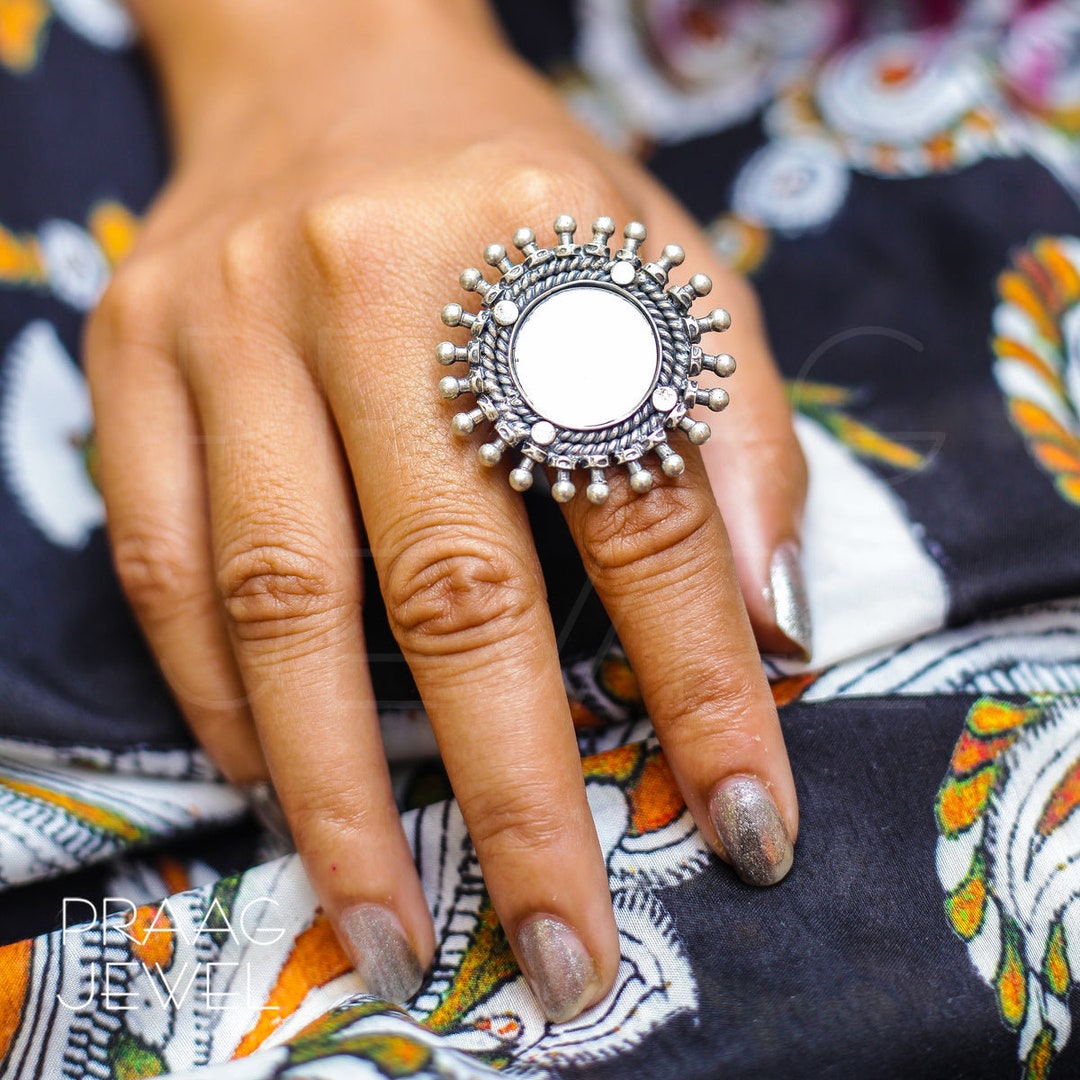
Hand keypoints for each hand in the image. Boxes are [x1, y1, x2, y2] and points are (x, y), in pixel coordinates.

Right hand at [87, 0, 806, 1020]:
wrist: (331, 66)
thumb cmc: (512, 183)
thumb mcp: (658, 260)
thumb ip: (728, 425)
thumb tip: (769, 619)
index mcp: (535, 243)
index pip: (649, 508)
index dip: (709, 684)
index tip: (747, 823)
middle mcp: (364, 280)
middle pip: (453, 586)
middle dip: (512, 795)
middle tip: (556, 947)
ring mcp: (226, 318)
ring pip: (279, 599)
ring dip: (338, 788)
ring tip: (385, 922)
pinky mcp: (131, 351)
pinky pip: (162, 554)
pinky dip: (215, 688)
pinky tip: (265, 774)